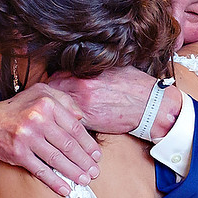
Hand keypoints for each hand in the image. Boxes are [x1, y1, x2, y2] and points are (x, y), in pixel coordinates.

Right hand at [0, 83, 101, 195]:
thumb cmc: (18, 110)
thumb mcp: (39, 94)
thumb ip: (63, 101)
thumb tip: (81, 117)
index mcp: (46, 103)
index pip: (74, 128)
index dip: (88, 144)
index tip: (97, 155)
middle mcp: (37, 119)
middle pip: (68, 145)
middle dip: (84, 161)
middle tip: (95, 172)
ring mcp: (26, 136)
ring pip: (57, 159)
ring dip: (74, 172)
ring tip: (85, 180)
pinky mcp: (17, 153)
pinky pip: (40, 170)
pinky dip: (54, 181)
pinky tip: (65, 189)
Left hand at [48, 66, 181, 139]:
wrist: (150, 106)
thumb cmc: (134, 86)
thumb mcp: (111, 69)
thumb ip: (90, 70)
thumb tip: (76, 70)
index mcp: (86, 72)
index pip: (56, 76)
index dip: (52, 85)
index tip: (50, 91)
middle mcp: (81, 86)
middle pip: (51, 92)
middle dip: (48, 100)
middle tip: (46, 106)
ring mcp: (84, 104)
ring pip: (57, 108)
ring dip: (54, 113)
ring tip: (52, 117)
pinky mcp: (89, 120)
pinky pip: (69, 123)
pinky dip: (65, 125)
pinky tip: (65, 127)